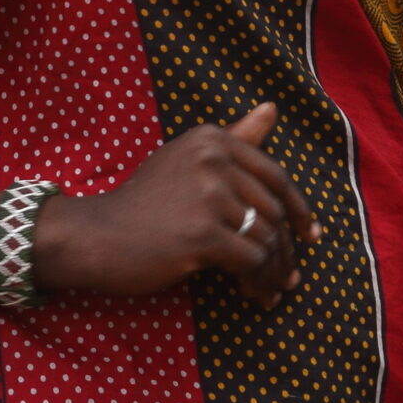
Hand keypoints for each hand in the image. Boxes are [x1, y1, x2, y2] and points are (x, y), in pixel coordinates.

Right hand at [36, 105, 319, 305]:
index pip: (275, 176)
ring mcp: (207, 196)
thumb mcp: (185, 160)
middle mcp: (212, 159)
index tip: (308, 236)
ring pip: (267, 240)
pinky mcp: (203, 234)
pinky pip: (253, 262)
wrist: (95, 235)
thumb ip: (233, 137)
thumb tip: (272, 107)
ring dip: (274, 272)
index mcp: (211, 139)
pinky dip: (260, 283)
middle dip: (285, 250)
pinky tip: (254, 295)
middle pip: (273, 211)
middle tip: (287, 276)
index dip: (298, 210)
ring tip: (270, 289)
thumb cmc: (142, 203)